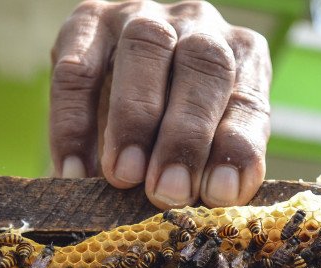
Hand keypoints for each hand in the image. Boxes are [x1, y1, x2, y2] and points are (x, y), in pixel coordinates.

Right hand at [50, 0, 270, 207]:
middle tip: (167, 190)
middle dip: (184, 135)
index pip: (248, 98)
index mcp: (244, 55)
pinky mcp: (89, 20)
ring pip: (144, 49)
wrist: (130, 97)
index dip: (235, 147)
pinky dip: (72, 124)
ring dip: (132, 120)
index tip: (219, 193)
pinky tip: (73, 171)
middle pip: (202, 64)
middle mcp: (201, 24)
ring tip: (123, 177)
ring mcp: (144, 16)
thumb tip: (221, 195)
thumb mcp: (213, 147)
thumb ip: (221, 166)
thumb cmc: (185, 132)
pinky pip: (76, 69)